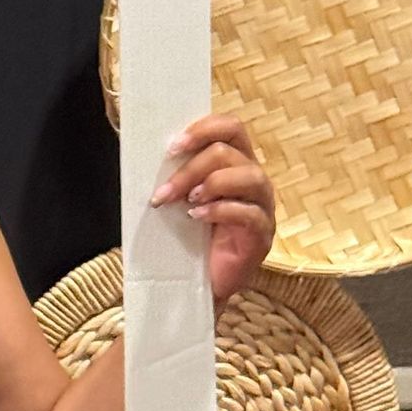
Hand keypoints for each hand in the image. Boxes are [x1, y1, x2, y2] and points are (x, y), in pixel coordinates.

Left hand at [150, 115, 274, 310]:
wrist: (200, 282)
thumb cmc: (190, 235)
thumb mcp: (182, 198)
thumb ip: (178, 175)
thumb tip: (148, 154)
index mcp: (236, 162)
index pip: (231, 127)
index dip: (203, 129)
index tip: (172, 146)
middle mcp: (254, 179)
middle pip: (230, 152)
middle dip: (192, 168)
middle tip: (165, 190)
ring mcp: (263, 206)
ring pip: (249, 177)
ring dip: (210, 184)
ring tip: (187, 201)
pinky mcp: (263, 234)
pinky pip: (250, 213)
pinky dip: (220, 211)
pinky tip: (197, 218)